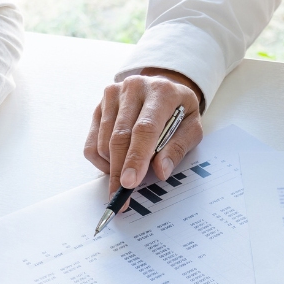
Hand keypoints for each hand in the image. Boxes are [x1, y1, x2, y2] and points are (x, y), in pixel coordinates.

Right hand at [84, 68, 203, 196]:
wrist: (164, 88)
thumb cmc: (179, 111)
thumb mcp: (192, 128)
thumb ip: (178, 148)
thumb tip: (161, 170)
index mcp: (161, 91)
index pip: (144, 129)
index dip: (136, 158)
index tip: (130, 183)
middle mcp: (134, 88)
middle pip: (120, 136)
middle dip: (119, 170)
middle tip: (120, 195)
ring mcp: (113, 95)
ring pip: (104, 141)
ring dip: (112, 166)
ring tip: (127, 174)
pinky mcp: (99, 106)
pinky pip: (92, 142)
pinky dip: (101, 160)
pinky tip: (116, 163)